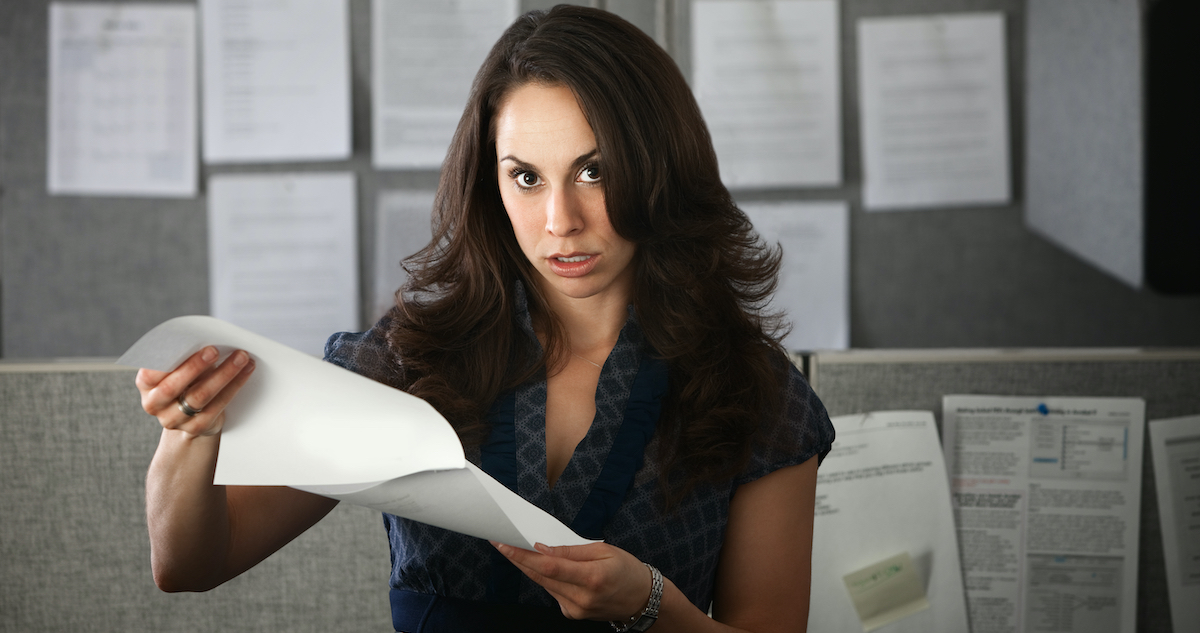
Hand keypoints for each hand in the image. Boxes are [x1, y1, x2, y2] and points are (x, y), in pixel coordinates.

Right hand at [135, 346, 254, 437]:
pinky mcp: (196, 427)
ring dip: (223, 374)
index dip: (168, 360)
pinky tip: (246, 371)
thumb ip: (184, 355)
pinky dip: (234, 386)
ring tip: (241, 357)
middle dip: (195, 366)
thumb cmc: (186, 380)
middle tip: (215, 349)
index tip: (185, 345)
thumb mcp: (179, 367)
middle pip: (172, 387)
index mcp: (146, 384)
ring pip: (199, 396)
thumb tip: (206, 338)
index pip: (150, 373)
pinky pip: (217, 406)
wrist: (191, 416)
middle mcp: (154, 404)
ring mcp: (174, 419)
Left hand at [492, 541, 651, 621]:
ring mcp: (575, 609)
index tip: (507, 544)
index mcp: (592, 578)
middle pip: (541, 577)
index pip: (550, 566)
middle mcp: (581, 598)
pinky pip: (552, 591)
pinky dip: (542, 578)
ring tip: (511, 550)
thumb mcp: (604, 551)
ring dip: (526, 568)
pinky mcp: (571, 613)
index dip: (525, 555)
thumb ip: (572, 550)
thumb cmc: (626, 570)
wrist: (641, 600)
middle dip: (518, 559)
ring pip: (543, 585)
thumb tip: (543, 548)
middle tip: (500, 543)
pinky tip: (534, 565)